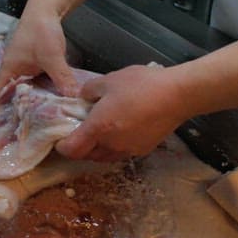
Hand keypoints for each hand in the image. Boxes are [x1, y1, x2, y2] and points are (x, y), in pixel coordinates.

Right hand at [0, 7, 76, 116]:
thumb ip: (61, 77)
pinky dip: (38, 95)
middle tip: (16, 134)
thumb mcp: (52, 56)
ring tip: (32, 125)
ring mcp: (24, 68)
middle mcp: (14, 71)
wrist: (47, 8)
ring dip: (26, 105)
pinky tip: (48, 105)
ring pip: (23, 91)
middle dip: (10, 113)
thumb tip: (72, 99)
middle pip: (9, 96)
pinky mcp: (35, 65)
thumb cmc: (41, 31)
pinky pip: (34, 84)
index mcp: (9, 70)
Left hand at [55, 64, 188, 161]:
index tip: (60, 138)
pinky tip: (120, 129)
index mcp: (98, 128)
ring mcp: (128, 150)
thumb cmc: (141, 85)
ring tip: (99, 131)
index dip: (62, 147)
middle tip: (79, 131)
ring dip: (96, 149)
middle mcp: (111, 145)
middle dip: (79, 147)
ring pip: (104, 157)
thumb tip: (82, 98)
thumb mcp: (109, 80)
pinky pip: (120, 153)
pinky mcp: (143, 150)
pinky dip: (113, 146)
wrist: (177, 95)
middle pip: (87, 156)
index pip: (72, 150)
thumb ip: (89, 91)